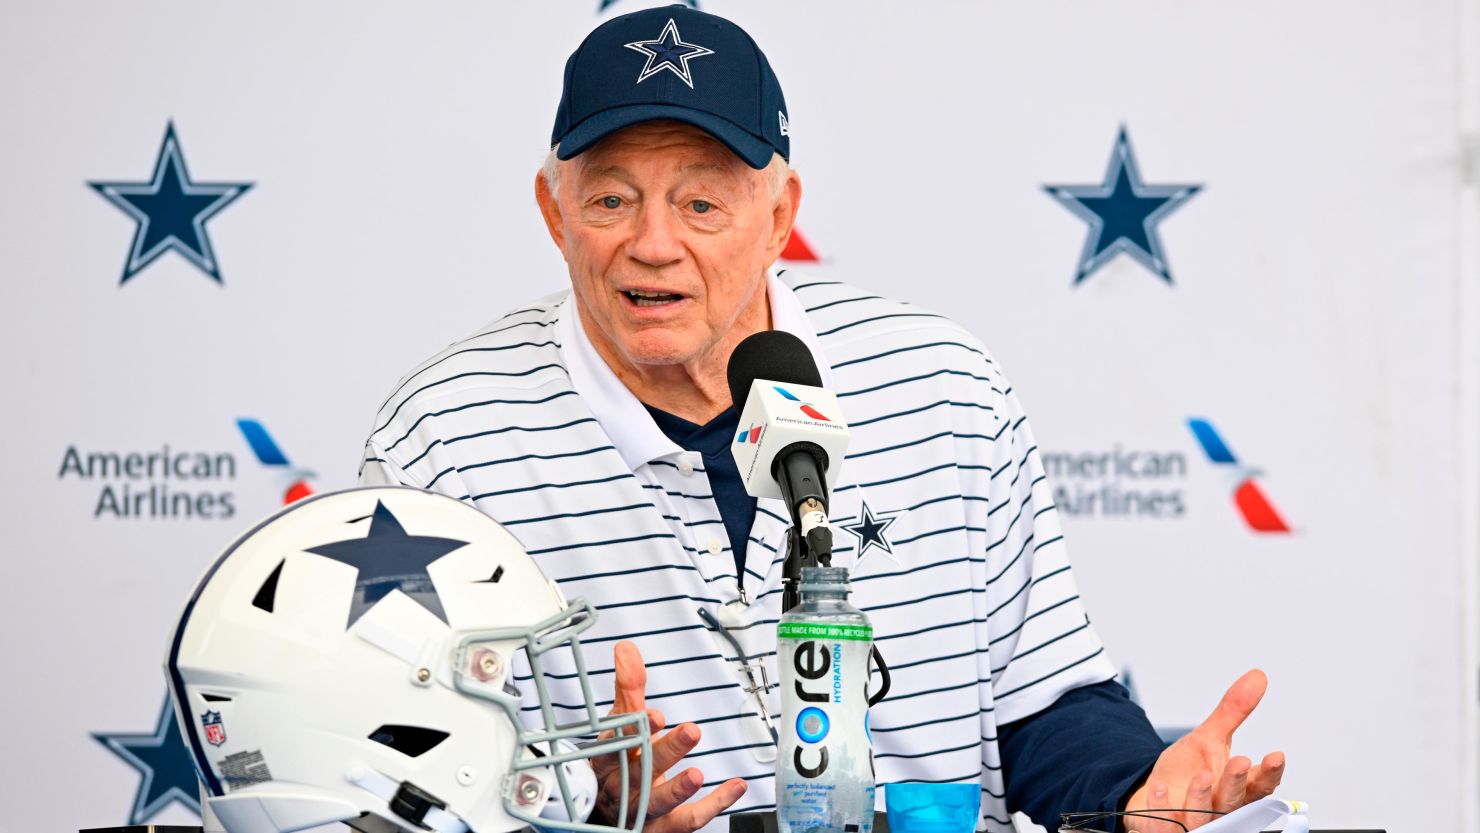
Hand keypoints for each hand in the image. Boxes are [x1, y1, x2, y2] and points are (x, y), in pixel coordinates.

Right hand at [591, 641, 746, 831]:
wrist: (607, 819)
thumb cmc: (618, 766)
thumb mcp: (622, 727)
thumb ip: (629, 690)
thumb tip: (627, 650)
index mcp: (608, 760)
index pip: (614, 746)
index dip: (632, 732)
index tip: (654, 716)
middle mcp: (622, 788)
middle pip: (639, 772)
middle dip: (664, 753)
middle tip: (691, 731)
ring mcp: (641, 812)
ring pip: (657, 802)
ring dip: (677, 788)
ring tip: (697, 774)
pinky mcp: (662, 829)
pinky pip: (688, 821)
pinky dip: (714, 805)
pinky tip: (735, 786)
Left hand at [1121, 669, 1285, 832]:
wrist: (1154, 795)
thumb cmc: (1187, 772)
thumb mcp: (1209, 737)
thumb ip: (1232, 711)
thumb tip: (1257, 677)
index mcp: (1235, 789)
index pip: (1260, 785)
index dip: (1269, 772)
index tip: (1276, 755)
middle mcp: (1219, 808)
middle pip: (1233, 800)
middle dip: (1237, 782)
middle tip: (1239, 762)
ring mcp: (1193, 822)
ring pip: (1203, 817)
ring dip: (1202, 797)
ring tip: (1202, 774)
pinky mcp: (1165, 828)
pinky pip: (1165, 826)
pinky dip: (1162, 810)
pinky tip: (1160, 789)